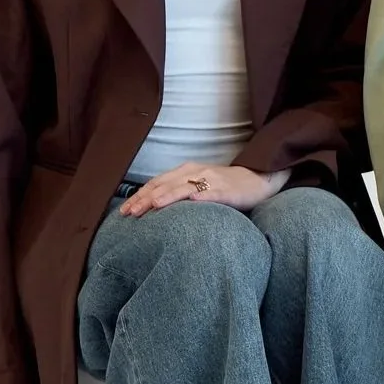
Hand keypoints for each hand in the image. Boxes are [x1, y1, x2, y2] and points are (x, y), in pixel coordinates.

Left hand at [119, 163, 288, 216]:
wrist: (258, 179)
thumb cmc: (226, 186)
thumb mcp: (199, 185)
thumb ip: (180, 192)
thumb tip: (154, 208)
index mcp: (187, 171)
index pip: (157, 183)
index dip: (140, 195)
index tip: (124, 210)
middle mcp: (196, 172)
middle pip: (165, 184)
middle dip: (145, 198)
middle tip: (128, 213)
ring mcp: (211, 180)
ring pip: (183, 187)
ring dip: (166, 197)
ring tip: (151, 207)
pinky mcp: (226, 190)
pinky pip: (210, 193)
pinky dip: (198, 197)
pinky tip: (188, 202)